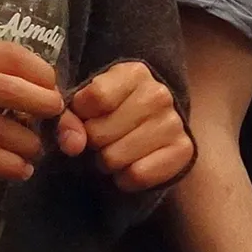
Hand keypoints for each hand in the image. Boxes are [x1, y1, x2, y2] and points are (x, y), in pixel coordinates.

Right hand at [0, 38, 65, 180]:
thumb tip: (14, 78)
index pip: (7, 53)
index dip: (38, 68)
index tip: (52, 82)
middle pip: (8, 88)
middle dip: (39, 103)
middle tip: (55, 115)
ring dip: (23, 142)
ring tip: (36, 151)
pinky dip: (1, 164)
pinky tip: (17, 170)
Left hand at [56, 61, 194, 191]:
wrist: (154, 130)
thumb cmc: (113, 112)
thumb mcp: (87, 104)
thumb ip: (69, 119)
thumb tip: (72, 144)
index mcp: (135, 73)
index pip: (95, 98)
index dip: (81, 114)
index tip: (88, 115)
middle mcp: (158, 94)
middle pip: (99, 133)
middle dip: (93, 142)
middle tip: (104, 138)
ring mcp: (174, 122)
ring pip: (114, 158)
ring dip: (107, 162)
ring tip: (117, 150)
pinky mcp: (183, 150)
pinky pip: (137, 175)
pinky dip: (125, 178)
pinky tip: (131, 164)